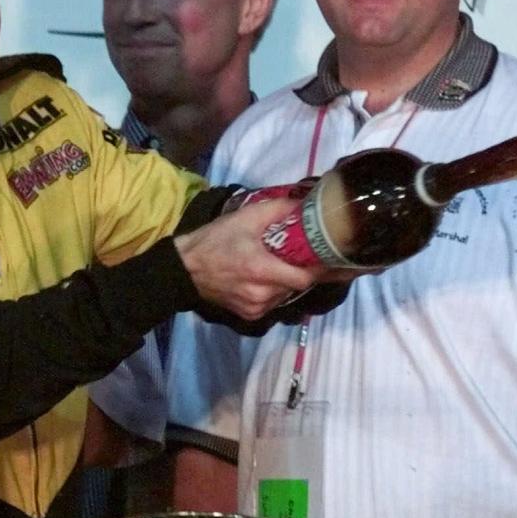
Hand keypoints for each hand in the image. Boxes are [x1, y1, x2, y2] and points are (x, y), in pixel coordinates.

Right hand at [174, 197, 320, 320]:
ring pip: (286, 295)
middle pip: (298, 286)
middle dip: (303, 270)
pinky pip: (272, 303)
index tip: (332, 257)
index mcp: (263, 271)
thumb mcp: (245, 218)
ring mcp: (256, 308)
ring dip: (288, 281)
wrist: (184, 270)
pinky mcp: (249, 315)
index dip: (321, 268)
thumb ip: (278, 209)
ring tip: (282, 264)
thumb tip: (304, 202)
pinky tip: (265, 278)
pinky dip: (274, 291)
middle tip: (306, 254)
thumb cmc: (214, 241)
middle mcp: (262, 294)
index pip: (306, 278)